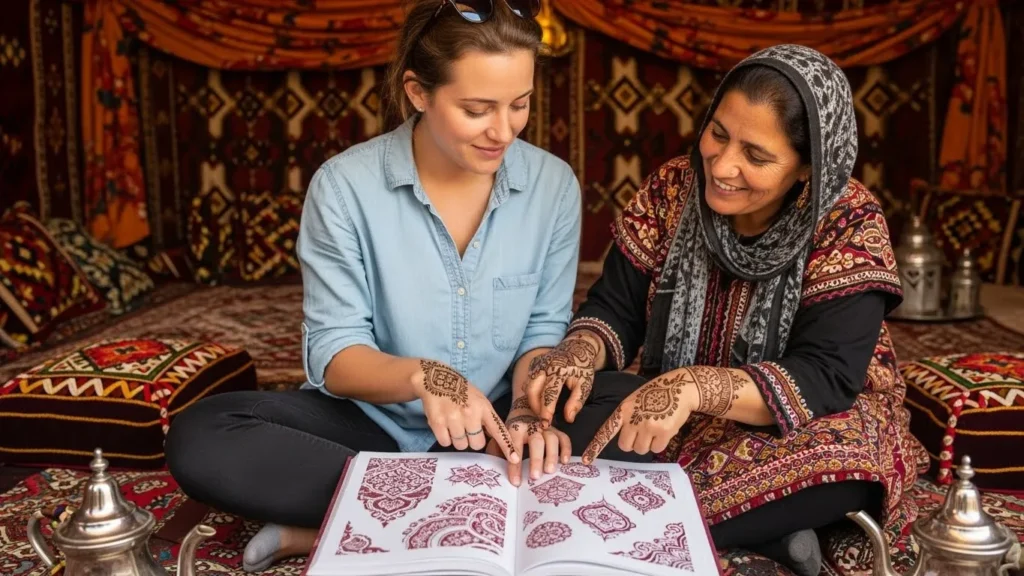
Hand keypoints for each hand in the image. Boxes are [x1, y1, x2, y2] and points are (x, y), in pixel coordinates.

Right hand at [412, 359, 518, 463]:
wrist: (435, 379)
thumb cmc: (461, 391)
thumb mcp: (479, 400)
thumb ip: (487, 418)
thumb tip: (494, 439)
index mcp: (484, 408)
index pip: (498, 430)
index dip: (507, 446)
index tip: (514, 459)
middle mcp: (470, 413)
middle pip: (477, 444)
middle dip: (472, 439)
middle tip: (466, 427)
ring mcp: (453, 418)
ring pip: (461, 445)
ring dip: (458, 439)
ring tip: (453, 423)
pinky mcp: (437, 422)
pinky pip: (445, 442)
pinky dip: (445, 437)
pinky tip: (444, 424)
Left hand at [486, 396, 570, 485]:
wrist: (525, 407)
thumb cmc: (511, 429)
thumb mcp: (500, 437)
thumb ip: (496, 451)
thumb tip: (493, 470)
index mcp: (516, 428)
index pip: (514, 446)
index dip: (515, 465)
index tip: (516, 482)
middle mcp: (532, 426)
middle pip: (536, 441)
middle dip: (536, 459)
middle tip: (535, 476)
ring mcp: (546, 427)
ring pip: (552, 439)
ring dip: (552, 455)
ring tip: (550, 471)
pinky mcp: (557, 430)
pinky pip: (564, 438)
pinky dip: (566, 449)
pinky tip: (564, 462)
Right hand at [523, 335, 598, 425]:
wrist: (577, 347)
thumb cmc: (582, 369)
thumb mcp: (585, 385)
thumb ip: (576, 402)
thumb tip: (568, 419)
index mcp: (559, 370)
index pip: (548, 394)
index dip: (546, 411)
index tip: (545, 424)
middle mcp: (545, 365)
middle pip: (532, 391)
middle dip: (535, 408)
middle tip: (542, 420)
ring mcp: (537, 363)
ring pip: (527, 387)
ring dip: (532, 402)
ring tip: (542, 412)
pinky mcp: (533, 364)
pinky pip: (528, 381)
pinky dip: (531, 393)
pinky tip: (540, 400)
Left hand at [581, 369, 697, 463]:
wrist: (680, 387)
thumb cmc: (656, 394)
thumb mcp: (634, 400)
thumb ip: (626, 417)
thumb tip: (625, 439)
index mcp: (623, 410)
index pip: (606, 431)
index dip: (595, 447)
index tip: (586, 460)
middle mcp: (633, 419)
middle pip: (625, 446)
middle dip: (633, 443)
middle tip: (643, 432)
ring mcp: (648, 426)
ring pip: (641, 450)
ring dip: (648, 443)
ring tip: (655, 427)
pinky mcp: (663, 432)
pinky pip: (657, 449)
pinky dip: (660, 443)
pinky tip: (665, 429)